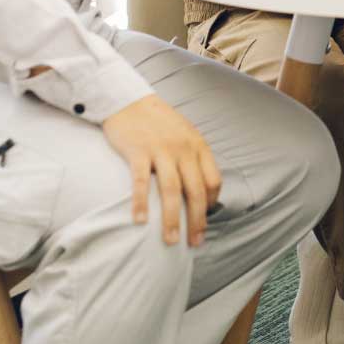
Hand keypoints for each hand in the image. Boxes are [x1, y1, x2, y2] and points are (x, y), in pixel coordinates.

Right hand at [101, 94, 220, 247]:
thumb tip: (201, 187)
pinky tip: (139, 221)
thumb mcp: (185, 135)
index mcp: (198, 146)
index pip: (214, 180)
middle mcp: (184, 149)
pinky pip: (140, 181)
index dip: (210, 203)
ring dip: (171, 219)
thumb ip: (194, 157)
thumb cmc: (158, 122)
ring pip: (171, 190)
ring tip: (171, 241)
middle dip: (196, 220)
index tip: (203, 220)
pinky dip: (140, 202)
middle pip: (195, 190)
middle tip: (194, 243)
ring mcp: (161, 150)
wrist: (130, 101)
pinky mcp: (138, 151)